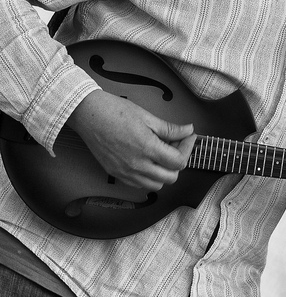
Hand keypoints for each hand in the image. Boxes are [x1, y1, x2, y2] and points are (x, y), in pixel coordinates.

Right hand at [67, 90, 196, 189]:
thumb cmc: (114, 111)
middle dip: (178, 162)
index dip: (188, 148)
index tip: (188, 137)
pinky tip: (147, 161)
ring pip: (156, 185)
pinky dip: (148, 177)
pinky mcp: (116, 173)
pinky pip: (139, 185)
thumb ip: (170, 129)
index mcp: (147, 149)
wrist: (87, 114)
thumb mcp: (147, 117)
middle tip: (176, 145)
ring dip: (164, 173)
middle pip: (171, 177)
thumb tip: (187, 131)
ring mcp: (125, 172)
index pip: (179, 161)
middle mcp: (137, 165)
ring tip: (161, 154)